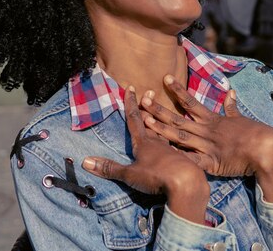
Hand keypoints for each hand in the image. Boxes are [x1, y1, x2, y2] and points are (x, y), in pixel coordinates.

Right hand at [81, 86, 209, 223]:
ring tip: (163, 111)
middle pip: (153, 121)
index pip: (135, 119)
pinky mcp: (186, 159)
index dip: (131, 104)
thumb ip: (109, 168)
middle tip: (150, 92)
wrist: (188, 183)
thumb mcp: (130, 174)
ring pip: (167, 131)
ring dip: (163, 121)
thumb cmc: (156, 176)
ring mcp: (174, 149)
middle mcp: (160, 142)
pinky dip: (177, 141)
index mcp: (144, 143)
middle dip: (149, 107)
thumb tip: (85, 161)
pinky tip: (180, 142)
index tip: (130, 88)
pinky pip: (180, 146)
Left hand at [140, 75, 272, 202]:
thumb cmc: (256, 133)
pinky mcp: (211, 162)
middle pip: (179, 118)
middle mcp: (207, 131)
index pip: (191, 102)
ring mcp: (208, 146)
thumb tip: (231, 92)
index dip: (176, 90)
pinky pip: (192, 161)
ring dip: (163, 129)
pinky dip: (179, 159)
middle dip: (160, 109)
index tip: (163, 78)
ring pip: (181, 136)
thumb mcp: (241, 118)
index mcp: (213, 121)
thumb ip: (232, 107)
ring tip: (146, 121)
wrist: (267, 149)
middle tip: (143, 99)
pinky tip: (164, 157)